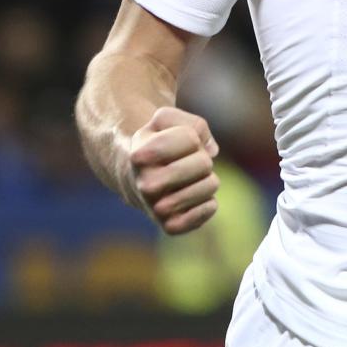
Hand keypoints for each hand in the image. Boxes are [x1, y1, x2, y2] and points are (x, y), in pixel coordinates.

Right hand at [129, 107, 219, 234]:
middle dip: (202, 158)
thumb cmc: (157, 142)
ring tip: (188, 180)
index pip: (191, 138)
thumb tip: (211, 150)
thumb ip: (195, 124)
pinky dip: (209, 201)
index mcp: (141, 154)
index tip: (174, 142)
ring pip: (211, 185)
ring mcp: (157, 208)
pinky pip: (209, 209)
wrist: (135, 177)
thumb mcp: (166, 120)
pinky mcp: (170, 226)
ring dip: (207, 179)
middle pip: (204, 163)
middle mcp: (146, 184)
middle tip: (184, 162)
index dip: (191, 137)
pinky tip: (193, 198)